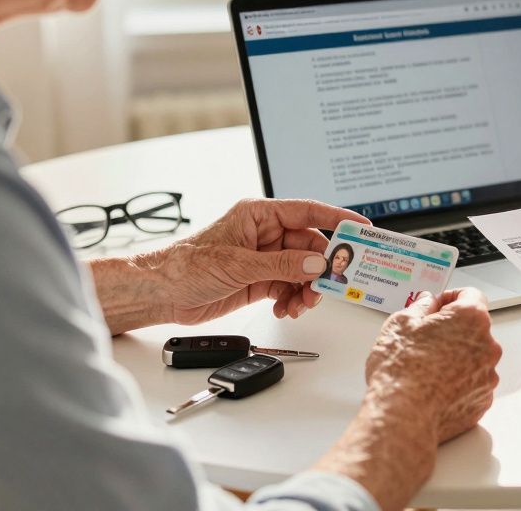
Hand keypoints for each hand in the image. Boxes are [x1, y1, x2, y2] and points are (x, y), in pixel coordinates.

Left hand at [145, 198, 366, 324]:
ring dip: (307, 288)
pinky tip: (285, 308)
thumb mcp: (238, 263)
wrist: (159, 293)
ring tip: (302, 303)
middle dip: (321, 268)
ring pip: (302, 271)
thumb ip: (281, 264)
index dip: (337, 218)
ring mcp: (263, 258)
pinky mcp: (259, 280)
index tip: (360, 227)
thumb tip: (315, 264)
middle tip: (330, 284)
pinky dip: (292, 299)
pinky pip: (289, 287)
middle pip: (309, 247)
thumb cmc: (185, 265)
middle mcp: (265, 235)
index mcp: (259, 215)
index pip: (307, 211)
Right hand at [315, 288, 500, 510]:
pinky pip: (472, 384)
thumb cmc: (400, 370)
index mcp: (471, 318)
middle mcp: (488, 346)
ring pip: (473, 358)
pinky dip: (458, 384)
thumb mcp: (401, 323)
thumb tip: (428, 302)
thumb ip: (421, 306)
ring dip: (456, 359)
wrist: (402, 416)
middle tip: (424, 341)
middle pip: (473, 329)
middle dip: (451, 331)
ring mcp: (488, 376)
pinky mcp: (482, 401)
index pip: (470, 295)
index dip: (449, 299)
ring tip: (425, 369)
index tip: (437, 307)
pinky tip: (433, 388)